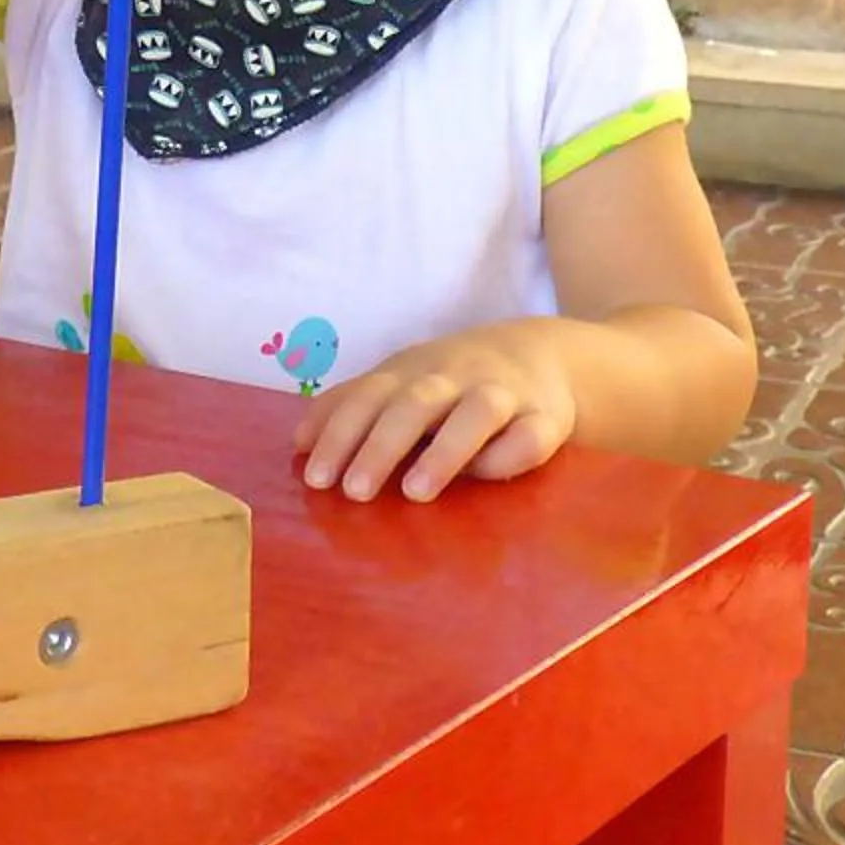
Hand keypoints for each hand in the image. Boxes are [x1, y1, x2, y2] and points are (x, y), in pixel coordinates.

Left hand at [292, 322, 576, 502]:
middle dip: (381, 445)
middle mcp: (455, 377)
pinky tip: (485, 477)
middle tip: (353, 491)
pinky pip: (530, 435)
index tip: (314, 478)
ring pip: (476, 414)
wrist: (543, 353)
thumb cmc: (454, 379)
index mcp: (412, 372)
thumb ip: (353, 406)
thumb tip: (298, 442)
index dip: (340, 434)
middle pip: (415, 404)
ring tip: (415, 492)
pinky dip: (509, 454)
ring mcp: (503, 394)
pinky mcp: (546, 418)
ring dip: (444, 450)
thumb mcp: (402, 382)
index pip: (369, 396)